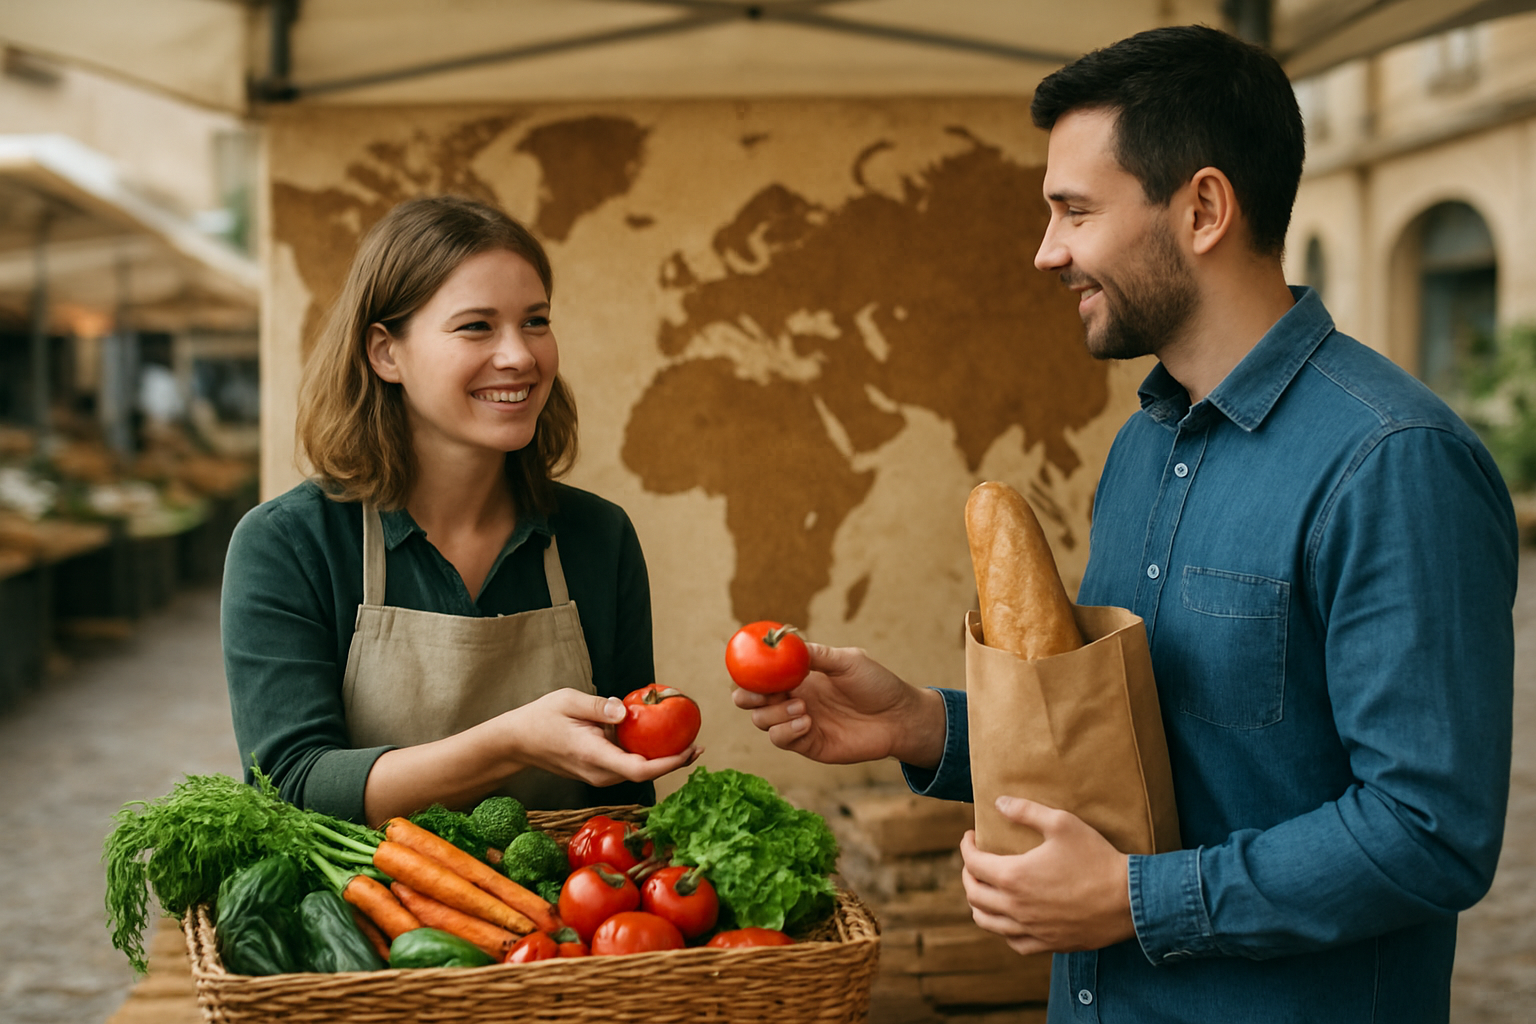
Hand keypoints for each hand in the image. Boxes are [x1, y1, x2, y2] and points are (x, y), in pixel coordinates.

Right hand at [501, 688, 700, 786]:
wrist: (517, 742)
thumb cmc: (541, 718)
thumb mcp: (568, 701)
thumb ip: (598, 707)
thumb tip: (626, 711)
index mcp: (593, 755)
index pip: (638, 769)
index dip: (669, 763)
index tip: (690, 749)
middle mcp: (598, 773)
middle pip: (645, 774)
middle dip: (674, 761)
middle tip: (699, 742)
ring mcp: (598, 776)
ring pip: (638, 773)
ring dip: (662, 760)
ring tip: (686, 740)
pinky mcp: (598, 773)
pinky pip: (628, 767)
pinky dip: (647, 756)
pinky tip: (660, 740)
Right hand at [731, 642, 944, 767]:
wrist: (899, 717)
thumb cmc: (877, 684)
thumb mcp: (848, 661)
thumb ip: (817, 654)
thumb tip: (787, 643)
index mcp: (798, 676)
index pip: (760, 674)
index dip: (748, 672)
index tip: (748, 669)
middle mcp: (792, 698)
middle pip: (750, 700)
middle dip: (747, 696)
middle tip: (763, 693)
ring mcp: (798, 723)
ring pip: (762, 721)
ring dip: (773, 713)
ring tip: (802, 706)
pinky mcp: (808, 744)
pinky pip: (781, 740)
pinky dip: (786, 730)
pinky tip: (806, 721)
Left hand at [960, 796, 1134, 955]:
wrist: (1128, 900)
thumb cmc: (1096, 858)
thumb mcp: (1062, 823)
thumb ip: (1027, 811)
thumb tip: (999, 803)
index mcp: (1014, 876)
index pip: (973, 863)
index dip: (966, 847)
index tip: (971, 837)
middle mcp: (1016, 907)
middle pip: (973, 894)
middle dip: (967, 873)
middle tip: (974, 861)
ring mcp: (1030, 929)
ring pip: (987, 922)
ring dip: (978, 903)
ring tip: (984, 888)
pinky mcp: (1047, 944)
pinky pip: (1012, 942)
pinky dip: (1002, 928)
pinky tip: (1009, 917)